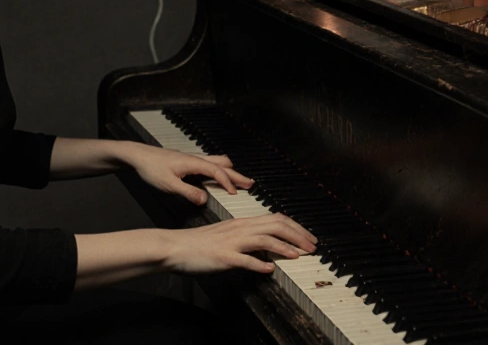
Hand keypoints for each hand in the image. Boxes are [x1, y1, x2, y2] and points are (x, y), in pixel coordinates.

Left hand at [124, 143, 251, 205]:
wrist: (138, 155)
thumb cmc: (151, 168)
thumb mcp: (168, 185)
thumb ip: (187, 192)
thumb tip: (204, 199)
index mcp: (193, 163)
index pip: (217, 172)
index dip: (228, 182)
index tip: (236, 193)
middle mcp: (195, 158)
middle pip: (222, 165)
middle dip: (236, 175)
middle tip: (250, 183)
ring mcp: (192, 158)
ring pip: (216, 162)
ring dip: (229, 171)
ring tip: (238, 179)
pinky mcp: (187, 161)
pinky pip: (209, 163)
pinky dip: (219, 170)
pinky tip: (217, 175)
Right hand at [164, 213, 318, 273]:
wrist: (174, 246)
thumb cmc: (198, 243)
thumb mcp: (226, 236)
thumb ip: (246, 239)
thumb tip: (266, 247)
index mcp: (241, 223)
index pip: (275, 219)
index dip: (296, 227)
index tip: (308, 238)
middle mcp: (239, 228)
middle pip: (275, 225)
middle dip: (298, 235)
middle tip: (312, 246)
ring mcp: (231, 242)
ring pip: (264, 238)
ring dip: (285, 247)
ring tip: (299, 255)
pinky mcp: (223, 256)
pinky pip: (244, 259)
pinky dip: (259, 263)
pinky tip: (270, 269)